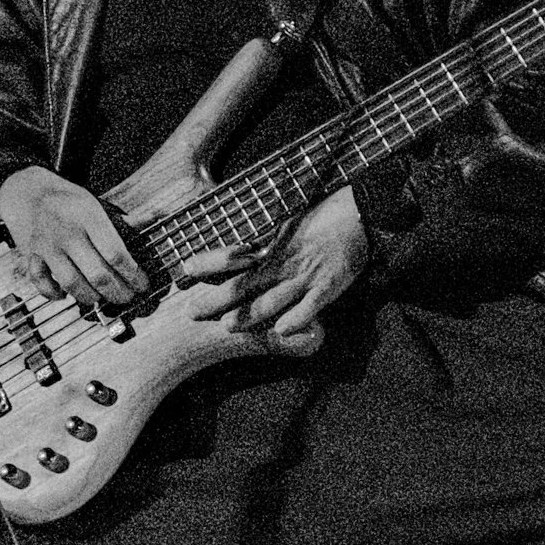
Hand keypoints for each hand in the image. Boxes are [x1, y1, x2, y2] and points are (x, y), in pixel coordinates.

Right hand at [0, 167, 148, 307]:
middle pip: (97, 273)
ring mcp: (47, 245)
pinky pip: (40, 282)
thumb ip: (125, 220)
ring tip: (102, 298)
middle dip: (118, 292)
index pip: (116, 253)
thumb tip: (156, 217)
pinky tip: (65, 295)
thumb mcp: (98, 205)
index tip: (143, 285)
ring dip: (90, 297)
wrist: (29, 191)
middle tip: (128, 298)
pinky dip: (52, 293)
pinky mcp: (31, 255)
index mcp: (89, 217)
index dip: (133, 275)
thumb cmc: (71, 202)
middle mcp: (67, 232)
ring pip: (71, 283)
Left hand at [187, 187, 368, 356]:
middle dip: (216, 299)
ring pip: (272, 299)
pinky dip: (296, 319)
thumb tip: (242, 249)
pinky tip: (282, 331)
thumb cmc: (324, 216)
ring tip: (227, 326)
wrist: (360, 212)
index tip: (184, 268)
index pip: (233, 256)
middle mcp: (283, 263)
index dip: (207, 262)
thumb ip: (267, 240)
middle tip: (191, 312)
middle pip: (244, 284)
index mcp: (273, 246)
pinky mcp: (329, 285)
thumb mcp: (289, 224)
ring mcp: (305, 276)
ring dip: (249, 314)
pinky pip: (310, 306)